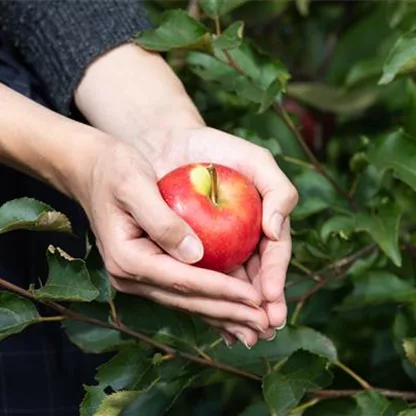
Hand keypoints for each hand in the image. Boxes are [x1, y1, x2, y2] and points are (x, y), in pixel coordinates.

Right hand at [75, 43, 297, 346]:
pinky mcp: (149, 268)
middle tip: (265, 324)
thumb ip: (162, 221)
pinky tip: (231, 312)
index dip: (222, 291)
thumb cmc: (114, 169)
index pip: (184, 281)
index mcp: (128, 257)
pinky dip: (210, 301)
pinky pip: (184, 290)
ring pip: (188, 300)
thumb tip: (196, 255)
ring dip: (223, 314)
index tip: (256, 299)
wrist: (92, 169)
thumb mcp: (134, 185)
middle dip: (229, 312)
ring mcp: (139, 275)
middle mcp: (132, 274)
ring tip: (255, 326)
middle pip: (188, 299)